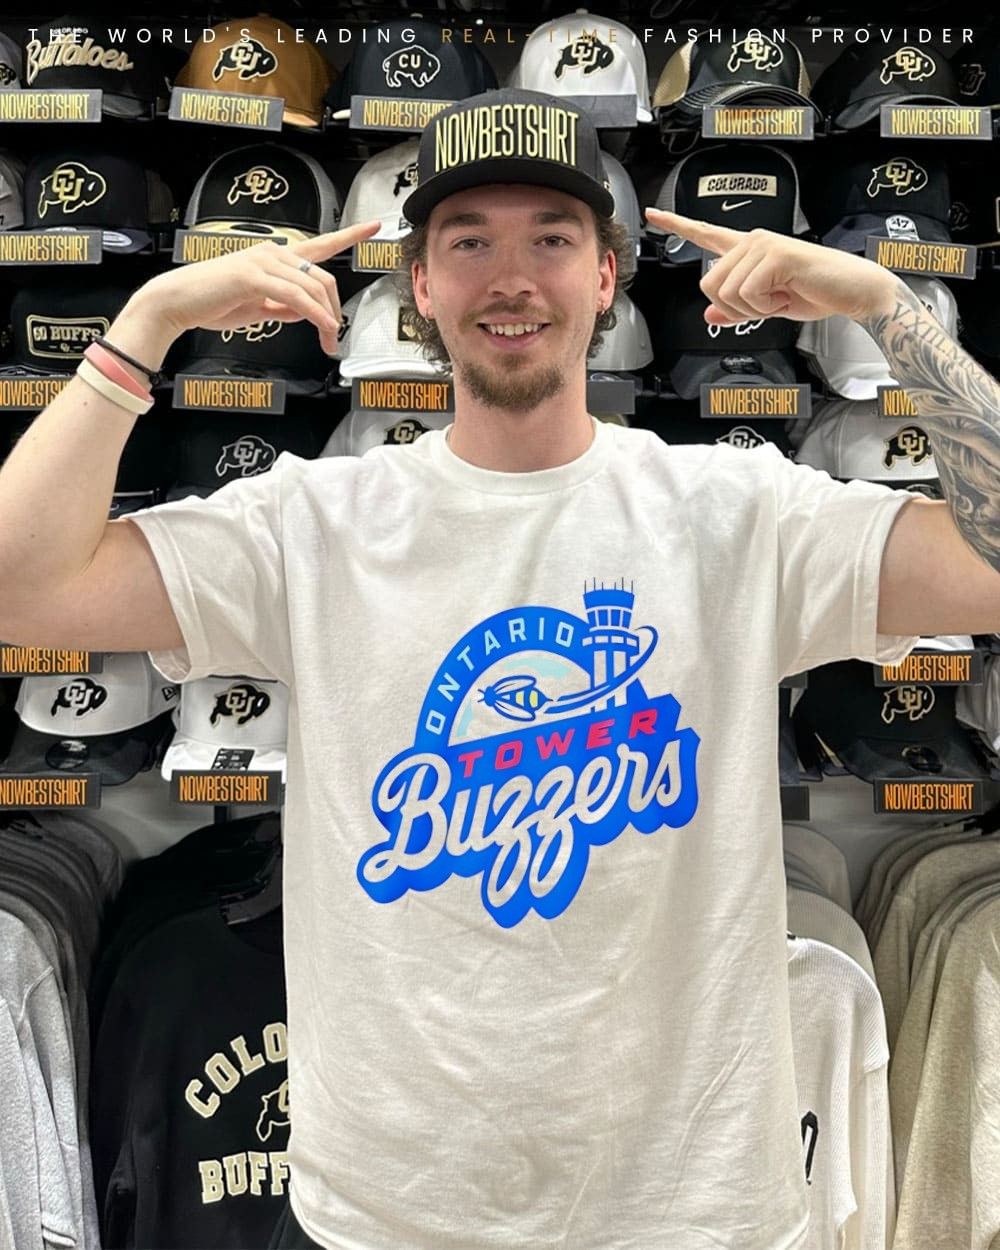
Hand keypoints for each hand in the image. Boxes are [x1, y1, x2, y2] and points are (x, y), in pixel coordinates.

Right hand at [126, 220, 381, 357]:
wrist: (178, 304)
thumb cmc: (214, 304)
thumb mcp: (259, 308)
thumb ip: (284, 307)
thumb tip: (305, 312)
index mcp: (276, 257)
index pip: (320, 244)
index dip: (349, 235)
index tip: (375, 226)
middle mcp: (273, 252)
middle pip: (323, 278)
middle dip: (335, 310)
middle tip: (333, 339)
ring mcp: (263, 261)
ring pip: (313, 288)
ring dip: (327, 319)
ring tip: (328, 343)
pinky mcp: (253, 276)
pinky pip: (296, 296)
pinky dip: (315, 315)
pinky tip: (322, 328)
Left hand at [645, 208, 901, 327]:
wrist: (852, 292)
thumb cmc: (814, 294)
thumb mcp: (768, 307)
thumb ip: (737, 310)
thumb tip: (709, 315)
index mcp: (747, 251)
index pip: (706, 235)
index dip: (677, 226)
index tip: (652, 214)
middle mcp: (752, 241)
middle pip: (708, 284)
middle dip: (734, 308)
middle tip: (766, 305)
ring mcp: (763, 245)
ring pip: (726, 292)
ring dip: (752, 309)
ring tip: (779, 298)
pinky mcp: (776, 254)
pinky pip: (747, 293)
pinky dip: (764, 307)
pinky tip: (785, 295)